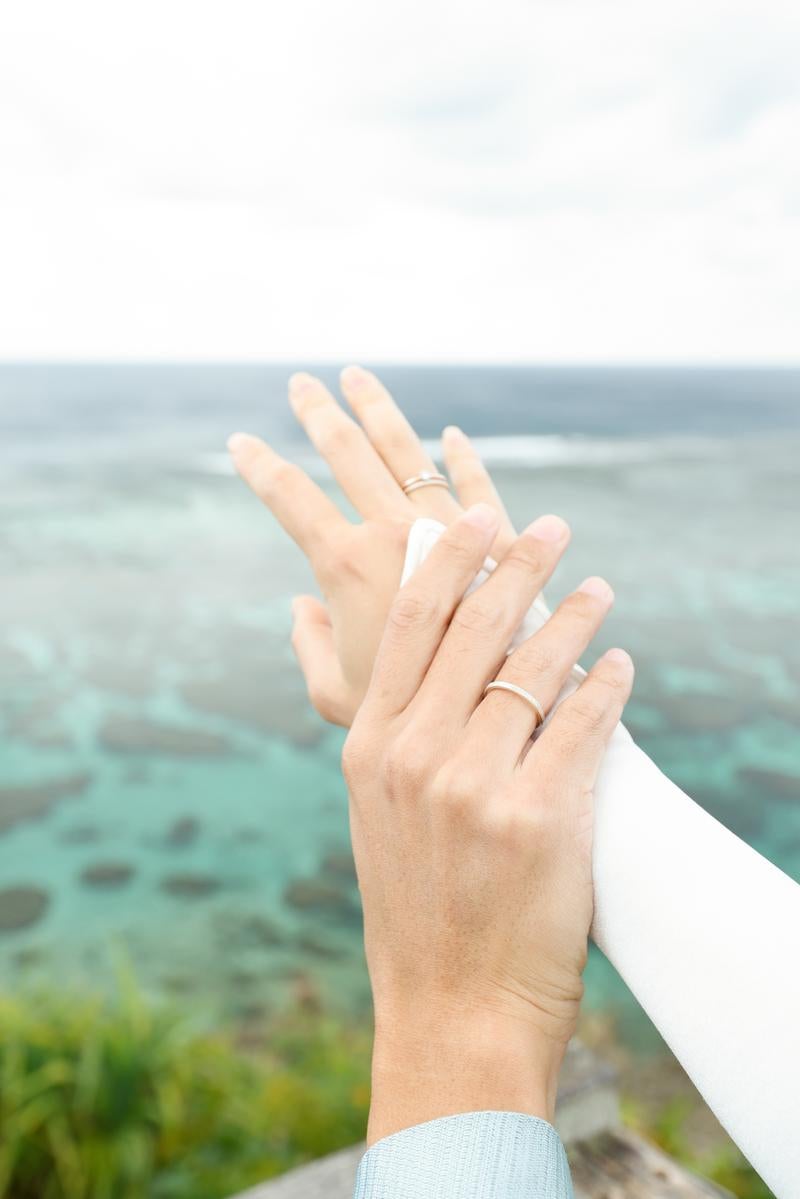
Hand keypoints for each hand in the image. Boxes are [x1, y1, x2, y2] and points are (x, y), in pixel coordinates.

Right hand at [228, 366, 518, 724]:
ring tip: (355, 376)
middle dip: (318, 413)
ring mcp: (448, 525)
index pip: (290, 499)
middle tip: (301, 382)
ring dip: (377, 408)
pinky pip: (475, 480)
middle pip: (348, 453)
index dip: (259, 467)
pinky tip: (450, 434)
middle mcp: (395, 532)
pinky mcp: (497, 534)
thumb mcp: (339, 695)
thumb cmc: (417, 712)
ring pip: (405, 450)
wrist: (499, 706)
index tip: (240, 443)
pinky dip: (461, 456)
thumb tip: (302, 607)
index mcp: (348, 566)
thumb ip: (310, 646)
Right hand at [342, 505, 633, 1143]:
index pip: (411, 624)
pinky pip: (582, 728)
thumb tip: (307, 619)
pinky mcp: (538, 821)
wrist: (452, 1008)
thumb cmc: (414, 902)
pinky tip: (619, 664)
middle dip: (519, 565)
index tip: (477, 514)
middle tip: (552, 527)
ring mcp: (475, 788)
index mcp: (372, 747)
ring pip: (534, 670)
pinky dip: (606, 687)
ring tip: (599, 590)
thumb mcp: (366, 805)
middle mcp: (415, 757)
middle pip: (475, 629)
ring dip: (574, 619)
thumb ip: (362, 718)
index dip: (449, 558)